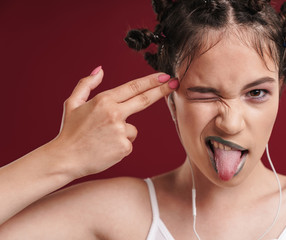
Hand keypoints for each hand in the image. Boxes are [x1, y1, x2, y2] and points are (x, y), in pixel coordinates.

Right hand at [51, 67, 177, 177]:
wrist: (66, 159)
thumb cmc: (70, 131)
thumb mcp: (73, 103)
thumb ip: (87, 84)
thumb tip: (101, 70)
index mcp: (104, 100)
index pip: (133, 87)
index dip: (151, 81)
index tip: (165, 76)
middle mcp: (115, 113)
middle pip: (145, 99)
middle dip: (162, 90)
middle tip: (175, 83)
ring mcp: (120, 131)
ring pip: (132, 129)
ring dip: (123, 132)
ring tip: (103, 139)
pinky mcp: (124, 147)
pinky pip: (129, 142)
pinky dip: (120, 145)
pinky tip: (106, 147)